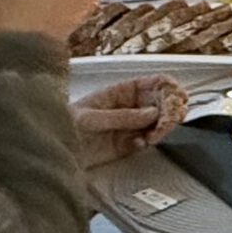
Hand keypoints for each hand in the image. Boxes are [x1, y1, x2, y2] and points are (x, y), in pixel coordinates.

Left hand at [73, 75, 187, 166]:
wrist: (55, 149)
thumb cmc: (64, 125)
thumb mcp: (91, 118)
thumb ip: (122, 116)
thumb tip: (151, 113)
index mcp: (121, 91)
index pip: (153, 83)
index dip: (168, 87)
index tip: (176, 96)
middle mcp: (130, 106)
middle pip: (162, 102)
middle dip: (169, 111)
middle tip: (166, 122)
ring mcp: (131, 125)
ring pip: (160, 122)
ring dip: (161, 129)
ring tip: (151, 137)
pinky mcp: (130, 144)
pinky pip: (150, 140)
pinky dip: (150, 142)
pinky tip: (139, 144)